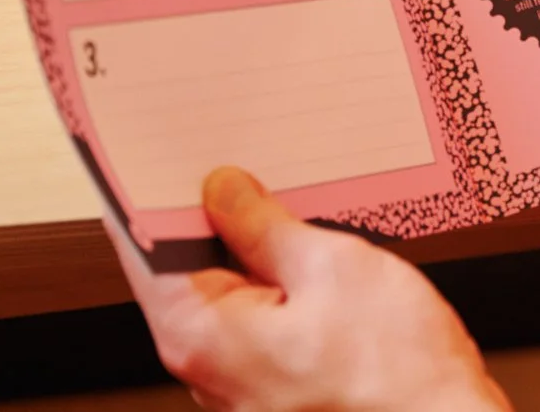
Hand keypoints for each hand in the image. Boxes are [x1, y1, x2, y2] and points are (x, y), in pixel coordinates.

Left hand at [108, 167, 508, 411]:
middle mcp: (207, 369)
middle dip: (208, 213)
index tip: (159, 150)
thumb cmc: (395, 375)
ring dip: (249, 248)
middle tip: (239, 157)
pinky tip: (307, 254)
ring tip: (289, 204)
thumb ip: (265, 226)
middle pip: (182, 270)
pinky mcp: (274, 388)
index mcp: (201, 335)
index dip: (150, 192)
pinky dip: (273, 282)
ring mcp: (241, 384)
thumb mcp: (332, 267)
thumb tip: (222, 192)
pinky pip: (256, 321)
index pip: (144, 247)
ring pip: (225, 294)